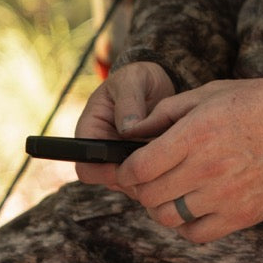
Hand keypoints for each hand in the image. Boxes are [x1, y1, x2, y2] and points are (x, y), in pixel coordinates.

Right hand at [73, 61, 175, 189]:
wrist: (156, 83)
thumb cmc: (138, 78)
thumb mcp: (132, 79)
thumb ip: (129, 100)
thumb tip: (128, 129)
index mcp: (91, 130)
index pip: (85, 165)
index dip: (103, 172)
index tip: (129, 166)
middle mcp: (103, 149)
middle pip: (109, 180)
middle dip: (132, 178)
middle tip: (159, 166)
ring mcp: (121, 158)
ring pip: (130, 183)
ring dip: (149, 178)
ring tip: (171, 159)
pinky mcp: (140, 163)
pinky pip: (147, 179)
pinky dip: (160, 175)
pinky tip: (176, 160)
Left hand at [114, 78, 262, 242]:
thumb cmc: (261, 103)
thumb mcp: (212, 92)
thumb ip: (169, 110)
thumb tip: (135, 128)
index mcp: (195, 134)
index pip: (138, 168)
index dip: (124, 171)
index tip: (128, 168)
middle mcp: (206, 169)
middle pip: (149, 195)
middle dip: (141, 188)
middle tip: (149, 179)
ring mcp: (224, 196)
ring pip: (168, 217)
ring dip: (161, 207)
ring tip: (171, 193)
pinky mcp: (241, 215)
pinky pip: (197, 233)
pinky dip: (186, 225)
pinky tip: (192, 208)